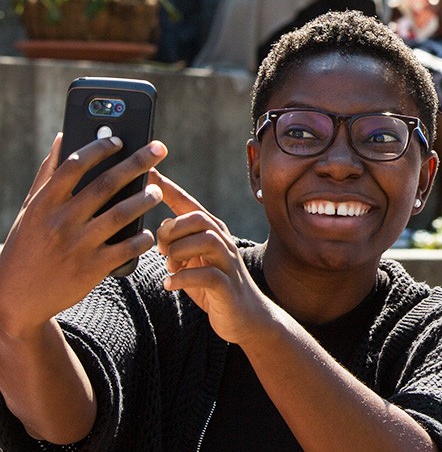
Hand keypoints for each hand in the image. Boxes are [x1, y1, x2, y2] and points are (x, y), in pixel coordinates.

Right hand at [0, 135, 166, 337]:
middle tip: (159, 149)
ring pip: (120, 215)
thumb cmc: (28, 244)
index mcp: (44, 203)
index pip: (74, 166)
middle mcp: (61, 221)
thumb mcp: (30, 209)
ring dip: (144, 199)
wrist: (16, 297)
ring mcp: (77, 245)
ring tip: (157, 190)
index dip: (99, 149)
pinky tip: (149, 232)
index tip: (120, 139)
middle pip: (105, 185)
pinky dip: (141, 238)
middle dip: (136, 163)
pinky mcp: (91, 268)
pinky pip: (125, 249)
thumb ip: (48, 173)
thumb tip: (64, 136)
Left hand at [154, 171, 265, 346]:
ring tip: (169, 266)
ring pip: (205, 239)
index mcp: (211, 232)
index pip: (187, 203)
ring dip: (179, 252)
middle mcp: (222, 241)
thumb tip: (163, 225)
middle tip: (162, 250)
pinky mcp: (227, 286)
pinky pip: (206, 274)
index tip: (147, 172)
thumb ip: (178, 243)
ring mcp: (227, 262)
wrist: (246, 317)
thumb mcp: (193, 262)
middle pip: (197, 217)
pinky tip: (169, 284)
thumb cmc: (214, 287)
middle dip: (172, 230)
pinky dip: (182, 278)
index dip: (167, 188)